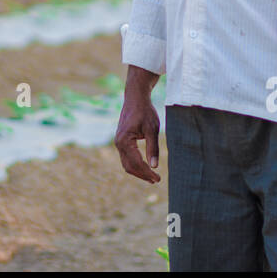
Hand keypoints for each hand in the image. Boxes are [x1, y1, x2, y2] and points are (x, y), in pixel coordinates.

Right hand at [114, 65, 160, 182]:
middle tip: (156, 180)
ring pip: (126, 163)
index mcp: (125, 140)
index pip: (136, 163)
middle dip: (142, 175)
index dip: (147, 173)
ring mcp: (118, 142)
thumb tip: (154, 166)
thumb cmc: (145, 111)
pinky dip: (135, 164)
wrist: (135, 98)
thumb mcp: (152, 129)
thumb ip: (153, 148)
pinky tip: (145, 167)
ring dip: (138, 171)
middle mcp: (118, 143)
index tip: (158, 179)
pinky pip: (126, 157)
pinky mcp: (121, 140)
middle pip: (129, 166)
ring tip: (152, 177)